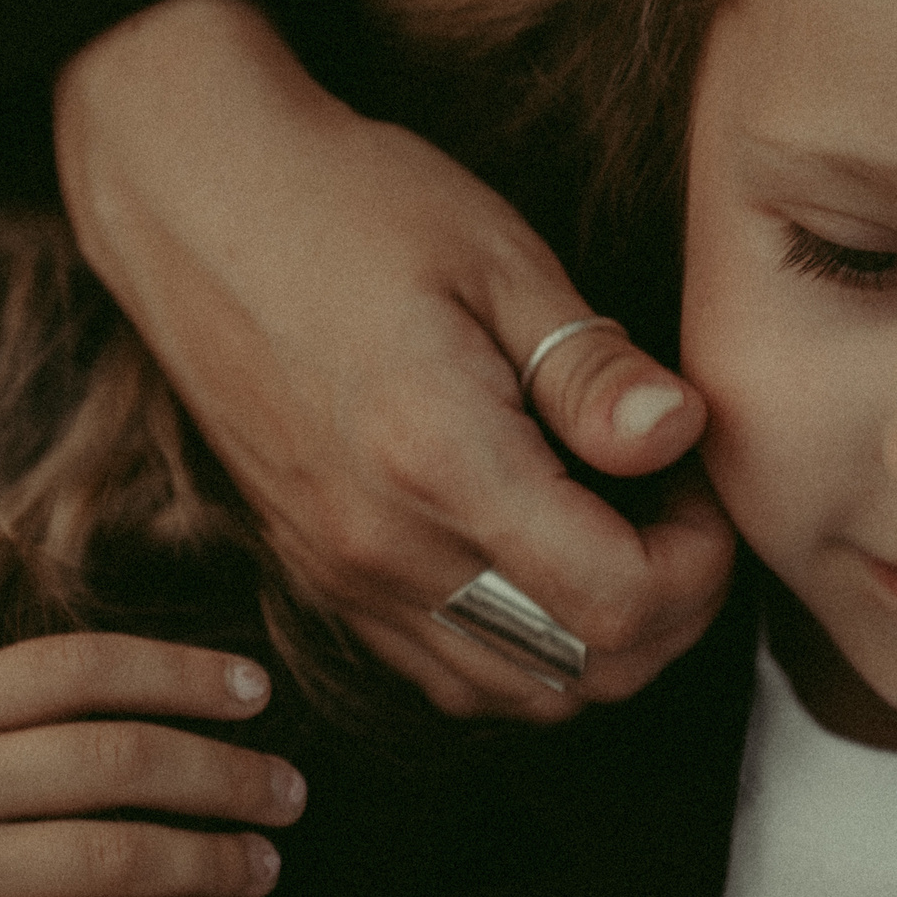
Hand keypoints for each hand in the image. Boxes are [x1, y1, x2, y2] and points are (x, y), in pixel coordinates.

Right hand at [56, 0, 735, 721]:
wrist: (195, 202)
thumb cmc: (349, 205)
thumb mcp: (496, 257)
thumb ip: (590, 368)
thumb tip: (682, 433)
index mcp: (440, 461)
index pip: (617, 603)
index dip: (698, 565)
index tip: (700, 485)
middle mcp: (384, 547)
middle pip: (579, 674)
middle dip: (668, 611)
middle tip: (680, 509)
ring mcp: (342, 574)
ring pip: (514, 694)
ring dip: (596, 638)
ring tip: (615, 531)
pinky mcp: (316, 574)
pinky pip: (442, 670)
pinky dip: (518, 647)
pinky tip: (536, 557)